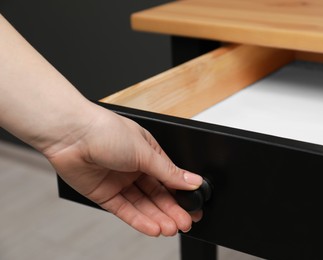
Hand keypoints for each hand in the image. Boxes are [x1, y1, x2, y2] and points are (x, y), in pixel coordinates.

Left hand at [44, 104, 202, 236]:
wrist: (70, 133)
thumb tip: (193, 181)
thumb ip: (169, 172)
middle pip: (158, 194)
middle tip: (185, 223)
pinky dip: (139, 220)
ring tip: (171, 228)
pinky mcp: (105, 195)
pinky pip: (125, 210)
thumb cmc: (105, 130)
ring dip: (158, 217)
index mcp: (148, 153)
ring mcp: (120, 182)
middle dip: (172, 210)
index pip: (170, 178)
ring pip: (143, 205)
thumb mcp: (145, 152)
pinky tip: (153, 227)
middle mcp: (135, 168)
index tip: (194, 207)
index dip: (182, 194)